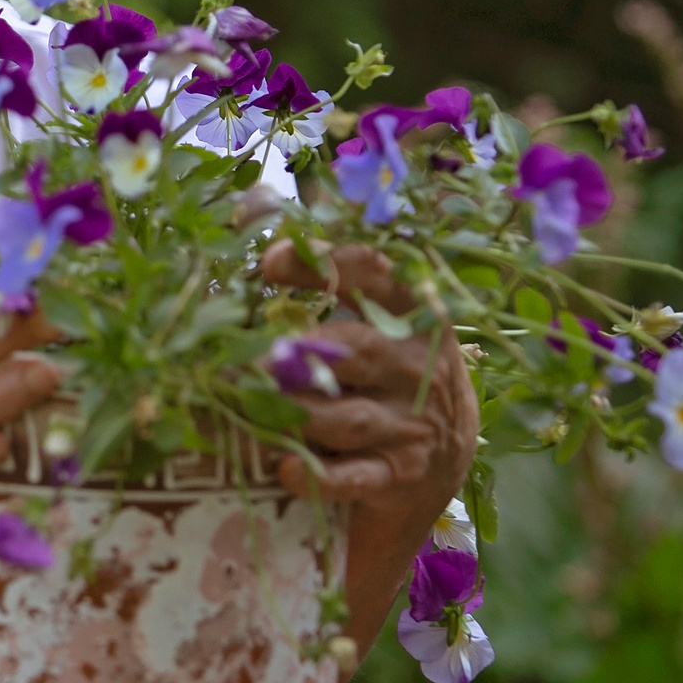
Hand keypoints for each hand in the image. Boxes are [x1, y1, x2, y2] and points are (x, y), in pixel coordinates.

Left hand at [259, 238, 477, 667]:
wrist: (436, 466)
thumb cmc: (383, 378)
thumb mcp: (372, 319)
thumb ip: (324, 272)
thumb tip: (257, 205)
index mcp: (410, 314)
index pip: (373, 275)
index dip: (322, 264)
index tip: (268, 263)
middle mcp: (414, 366)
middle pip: (356, 350)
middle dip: (300, 351)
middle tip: (249, 354)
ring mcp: (410, 425)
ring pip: (346, 416)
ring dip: (294, 411)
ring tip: (246, 406)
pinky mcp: (398, 477)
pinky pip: (356, 477)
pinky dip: (320, 475)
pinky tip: (286, 467)